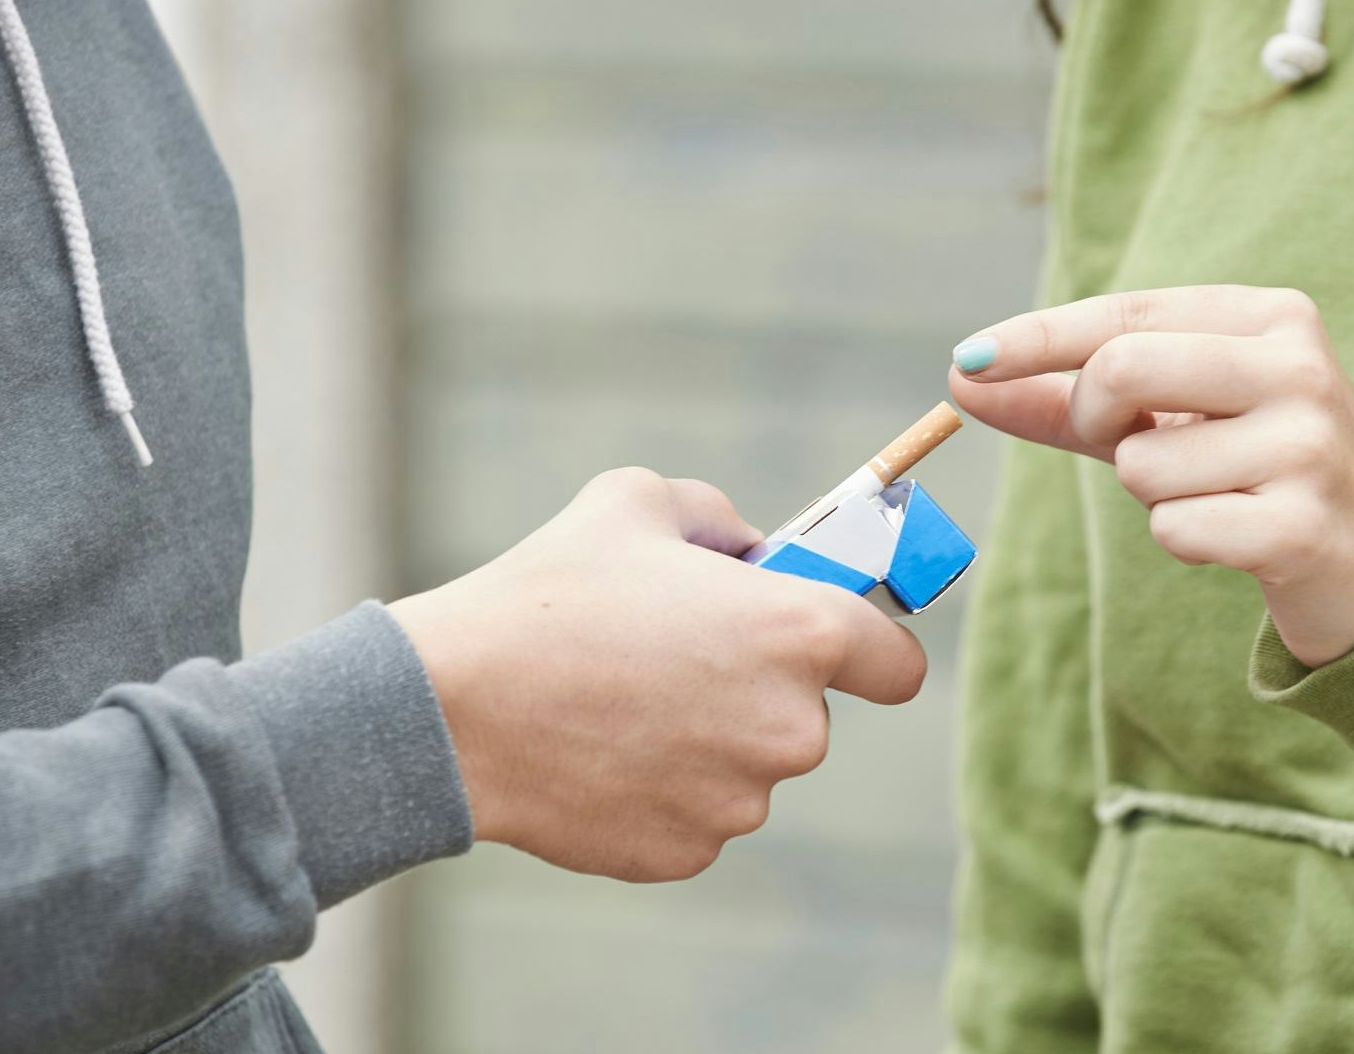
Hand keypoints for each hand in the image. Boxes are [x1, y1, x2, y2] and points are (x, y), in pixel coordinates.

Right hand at [390, 467, 925, 881]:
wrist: (454, 706)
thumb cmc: (548, 592)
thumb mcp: (637, 500)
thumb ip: (720, 519)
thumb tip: (748, 552)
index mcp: (799, 634)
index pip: (898, 665)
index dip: (870, 648)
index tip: (832, 642)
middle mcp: (790, 729)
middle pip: (808, 715)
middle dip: (758, 688)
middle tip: (675, 655)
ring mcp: (739, 802)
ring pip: (746, 767)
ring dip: (707, 740)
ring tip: (618, 700)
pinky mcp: (686, 852)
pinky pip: (695, 814)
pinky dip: (661, 788)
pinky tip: (599, 751)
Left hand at [949, 285, 1353, 666]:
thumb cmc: (1249, 470)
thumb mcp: (1163, 419)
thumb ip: (1063, 399)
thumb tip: (960, 378)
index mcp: (1268, 317)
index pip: (1125, 312)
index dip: (1036, 338)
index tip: (967, 359)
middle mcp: (1296, 365)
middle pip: (1120, 369)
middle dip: (1094, 419)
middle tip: (1129, 443)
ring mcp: (1306, 444)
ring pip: (1141, 465)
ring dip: (1153, 496)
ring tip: (1216, 495)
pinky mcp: (1302, 525)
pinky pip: (1174, 529)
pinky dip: (1183, 542)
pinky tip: (1236, 537)